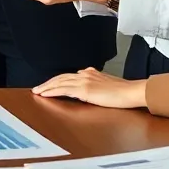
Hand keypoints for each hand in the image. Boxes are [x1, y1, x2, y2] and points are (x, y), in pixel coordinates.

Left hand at [32, 68, 147, 108]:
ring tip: (37, 92)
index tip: (50, 84)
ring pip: (59, 82)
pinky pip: (63, 89)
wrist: (132, 91)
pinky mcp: (84, 89)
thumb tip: (89, 87)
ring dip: (46, 87)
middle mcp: (85, 74)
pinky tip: (45, 95)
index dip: (57, 80)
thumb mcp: (108, 85)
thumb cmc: (125, 92)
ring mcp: (84, 81)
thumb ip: (97, 83)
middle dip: (48, 83)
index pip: (69, 75)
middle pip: (61, 77)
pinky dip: (52, 91)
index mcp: (91, 73)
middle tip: (37, 88)